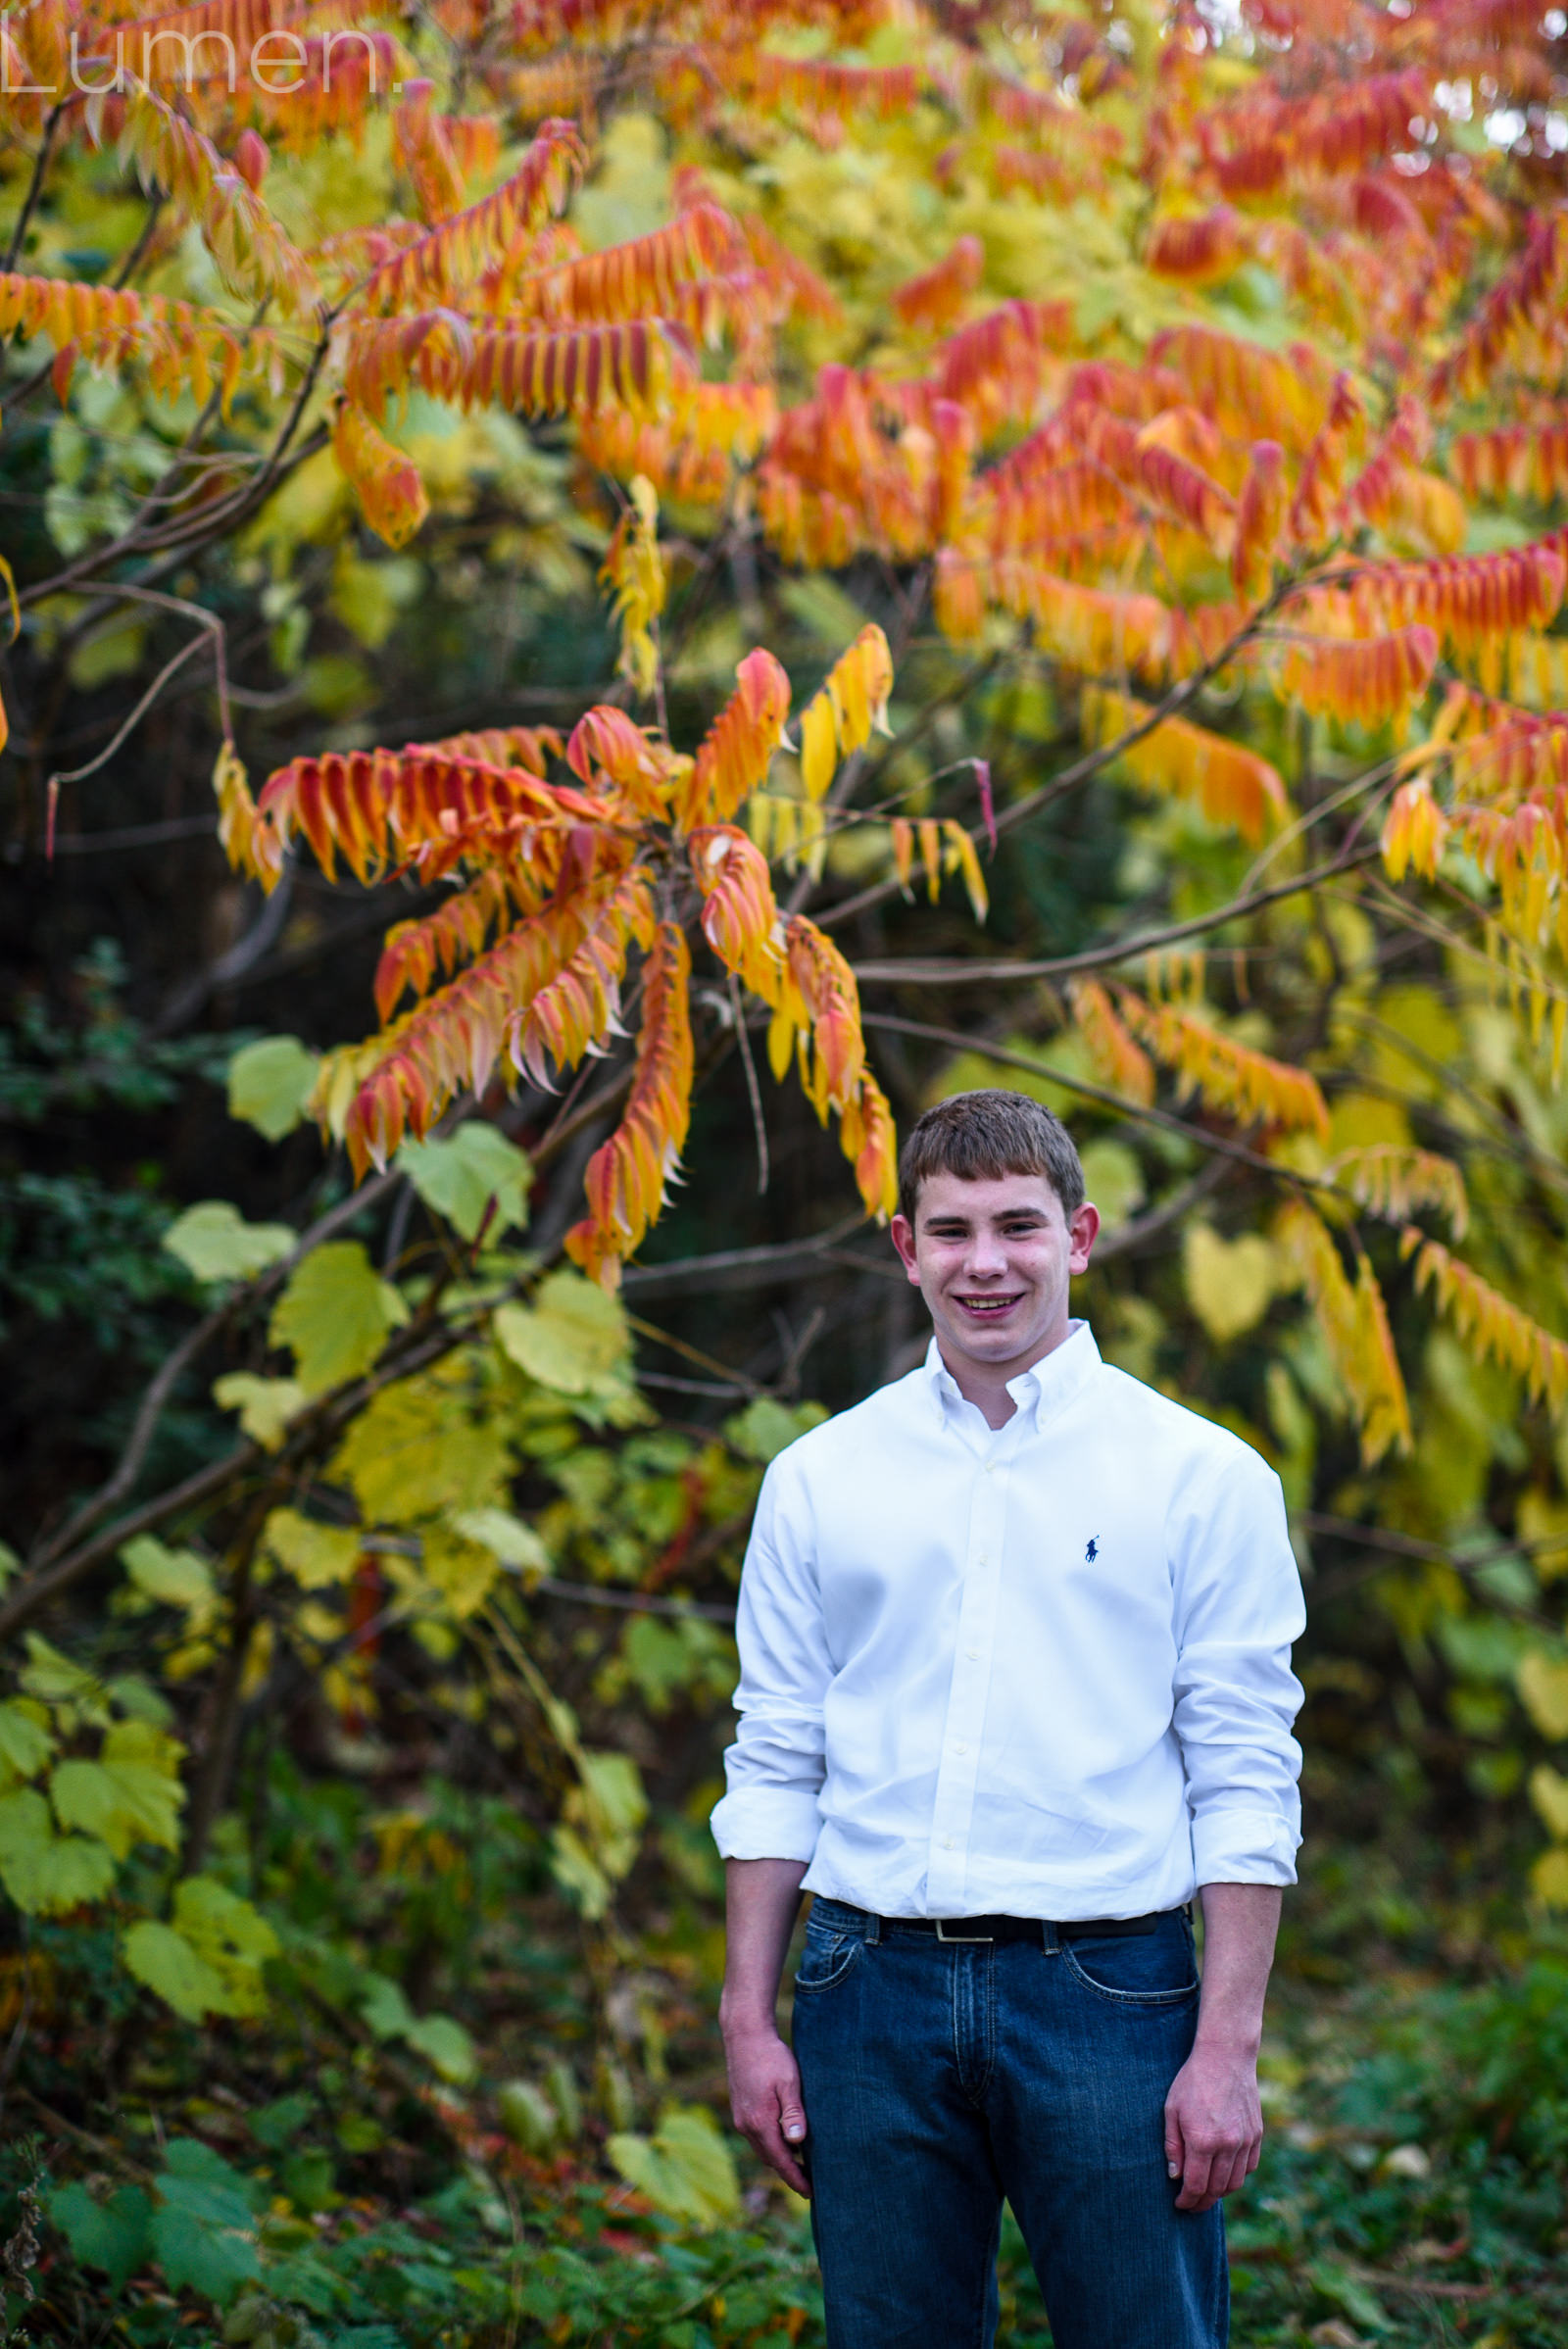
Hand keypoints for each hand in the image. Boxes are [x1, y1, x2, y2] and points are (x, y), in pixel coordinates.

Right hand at [724, 2022, 809, 2195]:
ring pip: (763, 2148)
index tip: (811, 2194)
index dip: (796, 2179)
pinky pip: (757, 2136)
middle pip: (770, 2159)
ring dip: (780, 2158)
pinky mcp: (740, 2109)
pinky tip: (785, 2140)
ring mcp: (741, 2118)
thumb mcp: (789, 2083)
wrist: (745, 2035)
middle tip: (810, 2183)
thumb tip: (797, 2144)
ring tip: (801, 2165)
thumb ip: (793, 2113)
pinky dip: (771, 2144)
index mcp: (760, 2122)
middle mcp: (747, 2126)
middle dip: (789, 2172)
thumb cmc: (772, 2056)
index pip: (781, 2161)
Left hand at [1163, 2040, 1262, 2212]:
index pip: (1196, 2186)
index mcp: (1202, 2141)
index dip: (1187, 2201)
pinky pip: (1249, 2167)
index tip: (1179, 2204)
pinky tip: (1225, 2173)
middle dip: (1202, 2202)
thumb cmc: (1193, 2081)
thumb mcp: (1172, 2110)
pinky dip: (1237, 2176)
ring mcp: (1245, 2141)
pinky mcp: (1257, 2134)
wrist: (1226, 2057)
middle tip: (1192, 2204)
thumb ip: (1173, 2146)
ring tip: (1207, 2191)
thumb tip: (1175, 2176)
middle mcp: (1227, 2145)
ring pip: (1235, 2183)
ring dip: (1220, 2192)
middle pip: (1216, 2190)